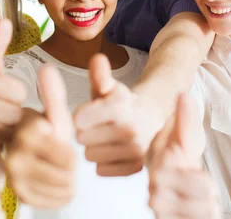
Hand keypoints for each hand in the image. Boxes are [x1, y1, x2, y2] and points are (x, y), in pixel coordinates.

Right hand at [5, 64, 75, 208]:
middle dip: (72, 161)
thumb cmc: (46, 131)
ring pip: (65, 183)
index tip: (54, 137)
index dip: (67, 143)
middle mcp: (15, 155)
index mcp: (25, 131)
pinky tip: (56, 180)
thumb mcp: (53, 113)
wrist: (29, 156)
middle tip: (62, 155)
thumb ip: (52, 93)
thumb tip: (47, 67)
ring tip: (59, 167)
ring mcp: (16, 178)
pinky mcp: (21, 196)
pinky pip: (59, 198)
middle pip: (67, 165)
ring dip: (69, 176)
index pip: (65, 147)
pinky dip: (64, 192)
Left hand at [74, 54, 164, 175]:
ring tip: (106, 139)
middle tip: (97, 127)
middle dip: (85, 132)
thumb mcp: (110, 87)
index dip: (79, 116)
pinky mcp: (136, 167)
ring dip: (94, 149)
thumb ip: (100, 75)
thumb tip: (97, 59)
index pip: (78, 120)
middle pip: (82, 139)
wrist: (152, 118)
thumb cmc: (122, 103)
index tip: (86, 114)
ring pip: (90, 156)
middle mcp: (130, 129)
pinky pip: (101, 170)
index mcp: (120, 106)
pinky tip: (112, 152)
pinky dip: (104, 163)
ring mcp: (134, 150)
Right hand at [148, 93, 219, 218]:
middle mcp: (155, 193)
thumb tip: (183, 95)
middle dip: (207, 193)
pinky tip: (191, 209)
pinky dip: (200, 217)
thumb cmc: (176, 152)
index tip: (193, 171)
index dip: (204, 181)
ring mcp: (160, 211)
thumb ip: (185, 117)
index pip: (202, 186)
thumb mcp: (184, 134)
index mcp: (160, 169)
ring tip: (194, 196)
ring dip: (205, 206)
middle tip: (195, 184)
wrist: (165, 172)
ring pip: (205, 216)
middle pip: (207, 204)